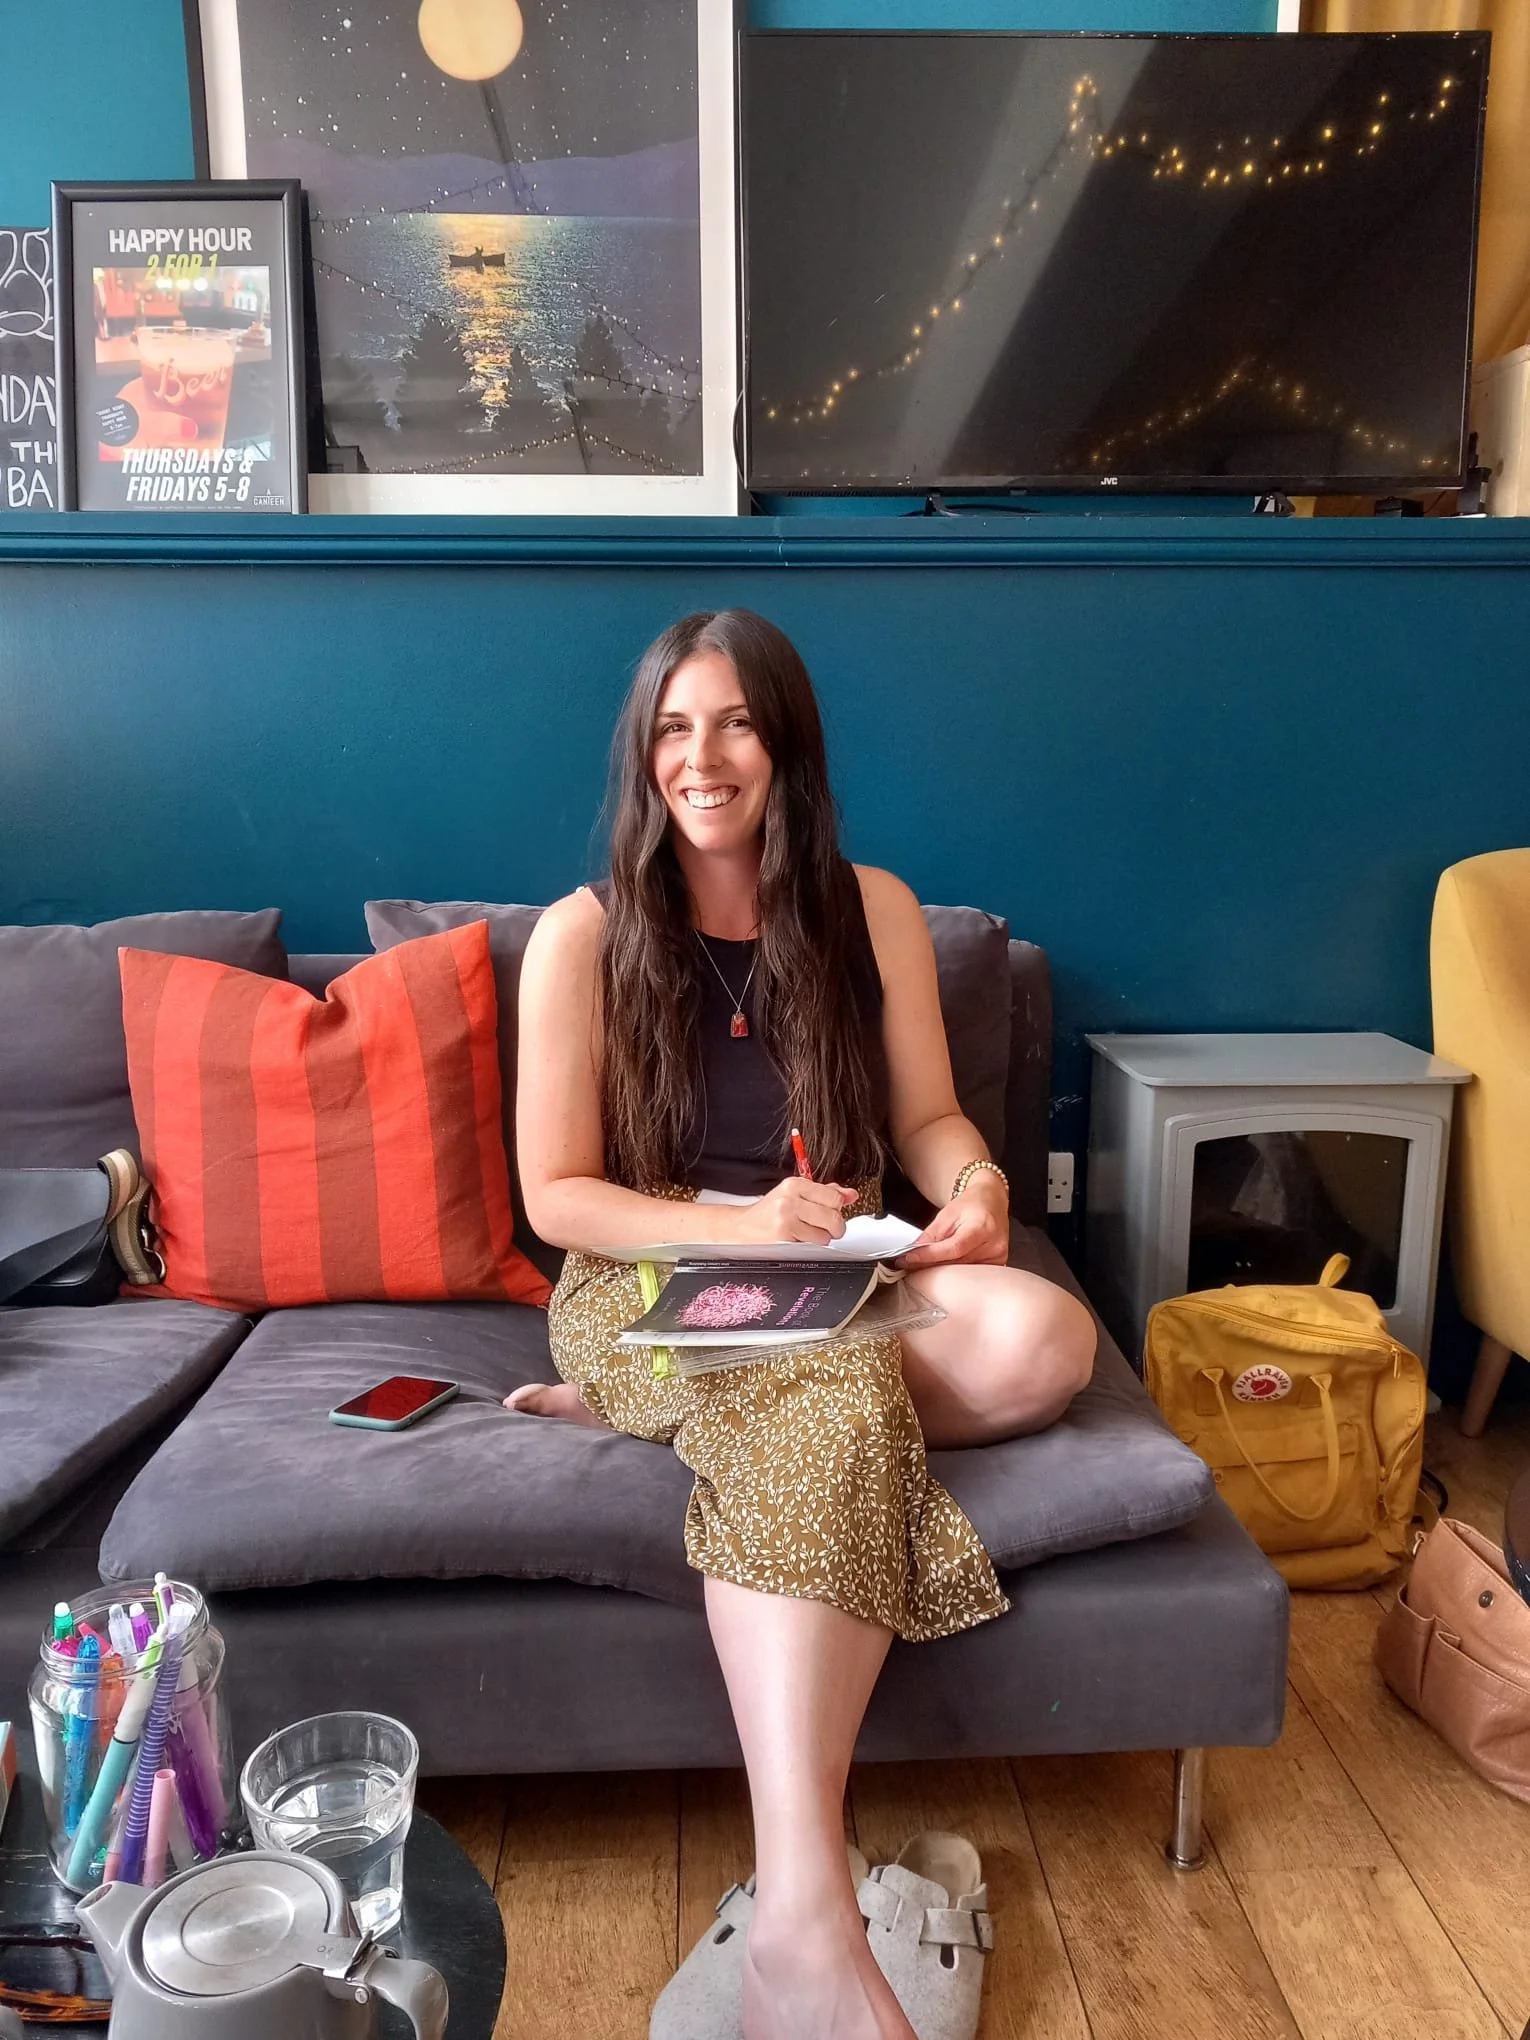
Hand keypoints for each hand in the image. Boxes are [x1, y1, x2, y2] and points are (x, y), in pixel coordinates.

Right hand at [734, 1177, 858, 1245]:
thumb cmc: (769, 1213)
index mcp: (795, 1184)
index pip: (834, 1197)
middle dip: (834, 1228)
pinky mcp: (783, 1238)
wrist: (740, 1229)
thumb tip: (852, 1195)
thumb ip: (825, 1193)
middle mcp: (790, 1199)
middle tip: (824, 1229)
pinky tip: (795, 1242)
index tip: (829, 1213)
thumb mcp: (794, 1196)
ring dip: (819, 1240)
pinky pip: (811, 1247)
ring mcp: (786, 1219)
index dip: (836, 1209)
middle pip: (833, 1217)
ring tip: (804, 1235)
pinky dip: (809, 1249)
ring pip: (825, 1236)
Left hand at [901, 1175, 1008, 1268]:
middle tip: (912, 1265)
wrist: (991, 1201)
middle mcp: (994, 1244)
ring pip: (963, 1271)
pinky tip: (946, 1268)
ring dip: (942, 1270)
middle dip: (932, 1265)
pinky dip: (956, 1272)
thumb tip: (915, 1251)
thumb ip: (932, 1234)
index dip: (930, 1255)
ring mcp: (998, 1256)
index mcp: (982, 1227)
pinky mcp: (999, 1263)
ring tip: (928, 1264)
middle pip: (958, 1263)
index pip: (953, 1248)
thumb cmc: (972, 1204)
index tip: (910, 1258)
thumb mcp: (948, 1213)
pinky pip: (972, 1273)